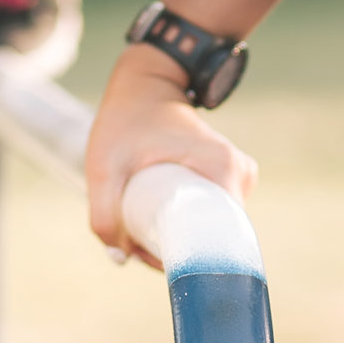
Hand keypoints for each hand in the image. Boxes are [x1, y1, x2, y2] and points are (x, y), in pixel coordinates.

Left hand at [84, 43, 257, 268]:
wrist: (144, 84)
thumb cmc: (125, 120)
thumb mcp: (103, 164)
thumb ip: (103, 213)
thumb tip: (121, 258)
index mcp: (223, 169)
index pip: (218, 238)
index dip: (184, 257)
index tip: (152, 257)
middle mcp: (240, 174)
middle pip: (214, 235)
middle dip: (176, 249)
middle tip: (138, 245)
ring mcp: (239, 175)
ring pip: (212, 226)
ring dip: (180, 237)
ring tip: (143, 230)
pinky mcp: (230, 176)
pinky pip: (212, 213)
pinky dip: (187, 222)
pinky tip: (159, 222)